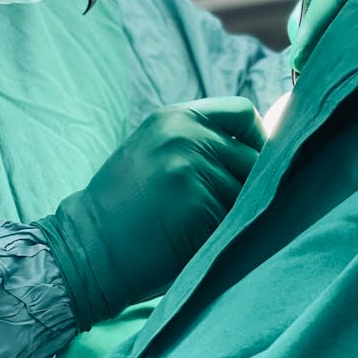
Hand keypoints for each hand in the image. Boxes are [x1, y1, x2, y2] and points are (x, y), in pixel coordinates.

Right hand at [34, 97, 264, 330]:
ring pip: (251, 194)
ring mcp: (191, 168)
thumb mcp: (156, 152)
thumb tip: (269, 148)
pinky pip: (240, 221)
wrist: (88, 246)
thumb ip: (200, 142)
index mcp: (173, 117)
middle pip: (255, 158)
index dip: (257, 139)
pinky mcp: (199, 204)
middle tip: (217, 213)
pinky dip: (229, 237)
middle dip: (249, 189)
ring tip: (199, 229)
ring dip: (239, 216)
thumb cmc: (126, 207)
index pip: (242, 111)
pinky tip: (198, 243)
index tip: (251, 167)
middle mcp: (184, 134)